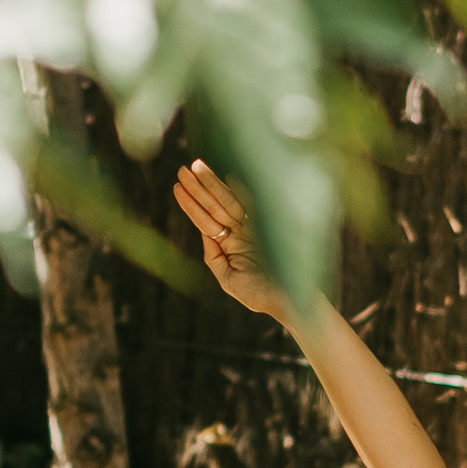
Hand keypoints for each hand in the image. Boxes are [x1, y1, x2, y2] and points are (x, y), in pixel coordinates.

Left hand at [174, 161, 291, 319]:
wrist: (289, 301)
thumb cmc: (260, 295)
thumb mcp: (229, 279)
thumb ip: (214, 256)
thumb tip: (204, 233)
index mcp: (229, 245)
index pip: (205, 221)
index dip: (191, 205)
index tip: (176, 187)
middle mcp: (241, 232)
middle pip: (215, 206)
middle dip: (198, 188)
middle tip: (182, 169)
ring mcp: (255, 226)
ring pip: (229, 201)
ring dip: (212, 184)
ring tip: (195, 167)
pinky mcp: (271, 224)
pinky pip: (254, 204)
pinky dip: (242, 190)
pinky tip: (228, 176)